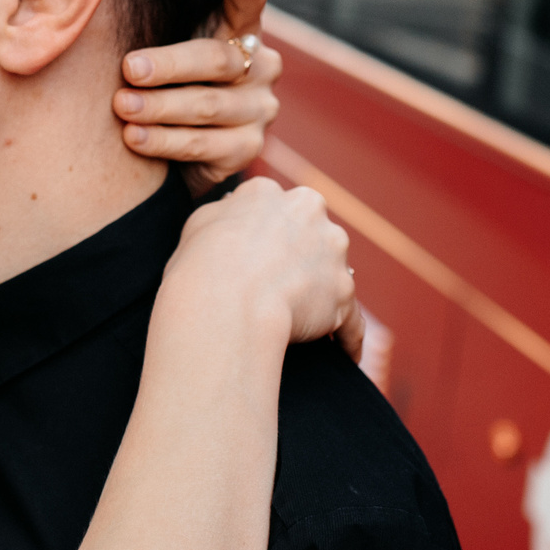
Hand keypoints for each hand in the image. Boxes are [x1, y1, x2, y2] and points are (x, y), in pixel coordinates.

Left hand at [116, 0, 283, 191]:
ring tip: (122, 106)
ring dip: (158, 107)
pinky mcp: (247, 149)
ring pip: (206, 106)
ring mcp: (258, 110)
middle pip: (216, 60)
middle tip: (128, 69)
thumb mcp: (168, 49)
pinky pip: (202, 145)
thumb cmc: (166, 84)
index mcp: (242, 33)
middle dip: (169, 65)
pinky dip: (163, 141)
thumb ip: (159, 25)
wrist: (179, 152)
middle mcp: (261, 68)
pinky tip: (134, 137)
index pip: (248, 5)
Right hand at [164, 176, 355, 345]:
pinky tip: (346, 356)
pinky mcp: (343, 295)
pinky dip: (347, 338)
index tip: (261, 254)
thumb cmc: (202, 266)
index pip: (273, 211)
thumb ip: (222, 215)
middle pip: (311, 235)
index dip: (267, 235)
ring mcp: (332, 254)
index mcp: (269, 194)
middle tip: (283, 286)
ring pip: (334, 275)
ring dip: (326, 296)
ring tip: (316, 327)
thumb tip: (229, 214)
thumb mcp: (199, 224)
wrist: (227, 303)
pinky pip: (351, 320)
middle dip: (303, 257)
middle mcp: (309, 214)